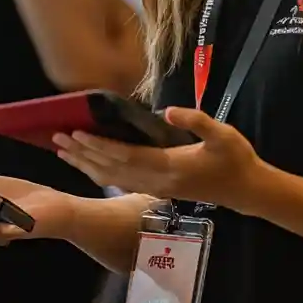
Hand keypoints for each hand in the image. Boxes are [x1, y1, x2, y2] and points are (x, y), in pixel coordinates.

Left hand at [53, 107, 263, 212]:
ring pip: (112, 179)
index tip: (76, 133)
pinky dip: (100, 174)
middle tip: (56, 139)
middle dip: (82, 154)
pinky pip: (121, 182)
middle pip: (111, 169)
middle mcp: (158, 181)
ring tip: (63, 151)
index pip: (124, 156)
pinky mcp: (158, 190)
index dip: (98, 145)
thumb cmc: (236, 159)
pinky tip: (88, 167)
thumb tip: (169, 110)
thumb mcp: (223, 135)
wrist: (246, 191)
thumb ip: (197, 121)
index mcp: (169, 167)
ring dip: (86, 165)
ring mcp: (157, 188)